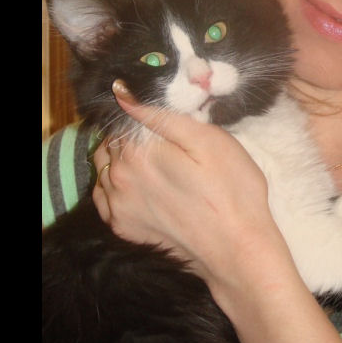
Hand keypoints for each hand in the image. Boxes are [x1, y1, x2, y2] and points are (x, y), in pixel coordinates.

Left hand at [92, 80, 276, 290]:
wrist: (237, 250)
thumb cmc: (232, 189)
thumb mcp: (208, 139)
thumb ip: (161, 116)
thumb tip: (122, 93)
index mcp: (137, 151)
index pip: (125, 117)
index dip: (145, 113)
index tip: (168, 120)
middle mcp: (117, 178)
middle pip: (112, 141)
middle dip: (133, 135)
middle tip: (168, 142)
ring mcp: (117, 206)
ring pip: (105, 167)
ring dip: (122, 158)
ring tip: (157, 163)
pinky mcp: (122, 228)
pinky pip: (104, 195)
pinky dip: (115, 184)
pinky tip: (143, 184)